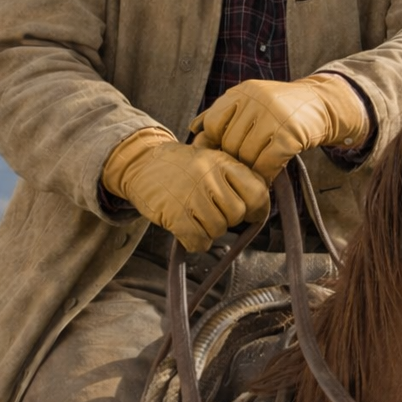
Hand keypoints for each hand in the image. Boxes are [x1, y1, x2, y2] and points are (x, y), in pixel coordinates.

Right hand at [101, 127, 269, 251]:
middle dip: (228, 219)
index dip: (257, 208)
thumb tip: (260, 207)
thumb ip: (235, 178)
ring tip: (195, 216)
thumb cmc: (181, 167)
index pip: (257, 192)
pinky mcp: (175, 214)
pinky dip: (195, 241)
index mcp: (224, 162)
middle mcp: (209, 176)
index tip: (250, 213)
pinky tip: (186, 228)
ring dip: (209, 230)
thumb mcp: (211, 161)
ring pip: (218, 230)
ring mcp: (191, 195)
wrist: (140, 163)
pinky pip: (199, 241)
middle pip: (237, 214)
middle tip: (212, 212)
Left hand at [192, 75, 369, 182]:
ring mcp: (274, 116)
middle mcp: (256, 100)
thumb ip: (222, 113)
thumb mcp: (251, 101)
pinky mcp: (290, 134)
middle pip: (230, 143)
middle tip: (246, 165)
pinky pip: (267, 163)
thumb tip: (193, 128)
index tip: (228, 152)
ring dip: (252, 168)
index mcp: (242, 92)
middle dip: (236, 158)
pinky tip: (269, 173)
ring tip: (257, 170)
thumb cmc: (281, 107)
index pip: (213, 124)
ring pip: (247, 155)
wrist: (322, 104)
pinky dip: (266, 173)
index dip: (217, 143)